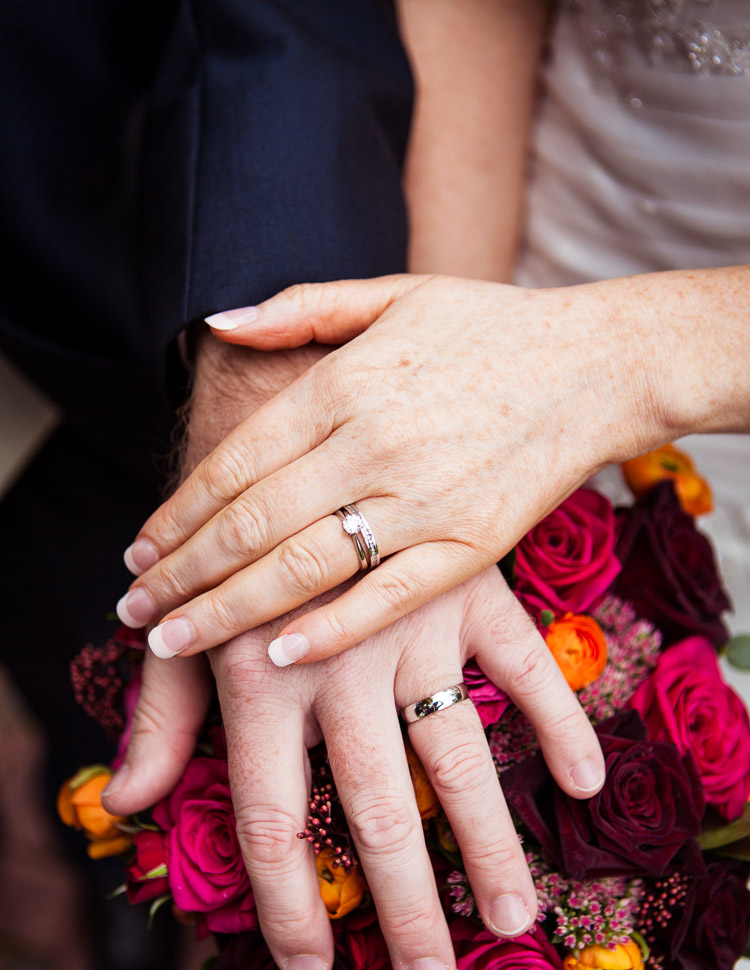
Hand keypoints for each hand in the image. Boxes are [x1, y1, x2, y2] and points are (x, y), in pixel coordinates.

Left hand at [104, 562, 603, 969]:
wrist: (291, 434)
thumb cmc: (234, 554)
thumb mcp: (185, 633)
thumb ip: (160, 722)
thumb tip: (122, 806)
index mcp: (259, 681)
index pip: (272, 818)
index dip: (287, 903)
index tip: (312, 966)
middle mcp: (335, 662)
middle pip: (375, 810)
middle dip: (404, 905)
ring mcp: (410, 625)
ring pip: (457, 756)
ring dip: (487, 843)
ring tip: (511, 917)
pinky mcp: (468, 588)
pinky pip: (525, 664)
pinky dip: (559, 720)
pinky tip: (580, 781)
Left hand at [116, 269, 736, 663]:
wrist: (598, 365)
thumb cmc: (490, 328)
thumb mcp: (394, 295)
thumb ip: (301, 309)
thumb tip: (217, 324)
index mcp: (346, 382)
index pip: (236, 461)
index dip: (179, 513)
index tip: (138, 550)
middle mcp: (374, 443)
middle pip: (252, 522)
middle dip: (181, 574)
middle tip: (132, 610)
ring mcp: (424, 500)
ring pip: (303, 567)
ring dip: (226, 611)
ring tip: (172, 642)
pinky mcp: (472, 546)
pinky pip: (386, 598)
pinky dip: (327, 630)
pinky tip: (275, 655)